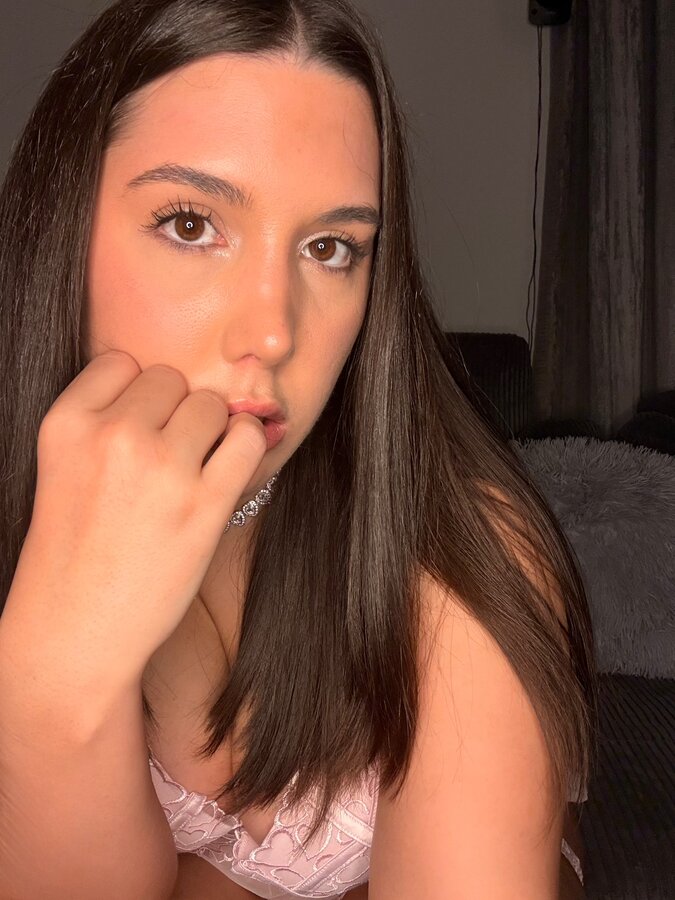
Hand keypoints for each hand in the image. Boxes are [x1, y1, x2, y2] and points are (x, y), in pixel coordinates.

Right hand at [3, 349, 266, 688]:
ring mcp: (162, 467)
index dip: (136, 396)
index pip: (121, 363)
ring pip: (212, 404)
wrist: (75, 633)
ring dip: (211, 431)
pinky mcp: (205, 503)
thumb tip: (180, 390)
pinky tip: (226, 474)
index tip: (137, 431)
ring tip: (193, 473)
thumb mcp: (63, 470)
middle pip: (171, 379)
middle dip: (174, 412)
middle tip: (166, 460)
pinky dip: (245, 449)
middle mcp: (113, 435)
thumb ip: (105, 422)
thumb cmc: (72, 555)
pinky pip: (246, 439)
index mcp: (65, 423)